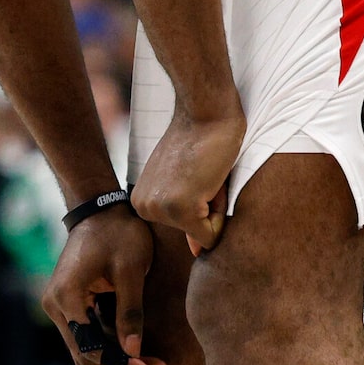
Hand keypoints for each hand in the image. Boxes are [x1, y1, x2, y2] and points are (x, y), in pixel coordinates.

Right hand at [39, 204, 168, 364]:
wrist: (100, 209)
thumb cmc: (120, 233)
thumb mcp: (132, 270)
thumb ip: (130, 312)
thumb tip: (133, 353)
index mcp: (67, 297)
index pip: (91, 348)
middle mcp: (56, 306)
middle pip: (85, 356)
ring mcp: (59, 306)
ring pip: (86, 349)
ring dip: (117, 363)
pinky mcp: (70, 305)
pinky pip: (89, 335)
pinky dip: (112, 348)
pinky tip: (138, 357)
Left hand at [134, 106, 245, 252]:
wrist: (205, 112)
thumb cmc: (201, 142)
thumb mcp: (188, 184)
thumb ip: (191, 219)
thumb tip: (197, 251)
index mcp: (143, 202)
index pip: (185, 229)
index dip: (203, 205)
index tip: (195, 174)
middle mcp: (144, 209)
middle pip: (194, 233)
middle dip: (209, 208)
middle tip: (202, 172)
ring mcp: (160, 210)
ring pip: (205, 233)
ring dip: (215, 206)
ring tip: (205, 173)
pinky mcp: (180, 208)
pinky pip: (212, 233)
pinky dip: (221, 210)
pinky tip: (209, 179)